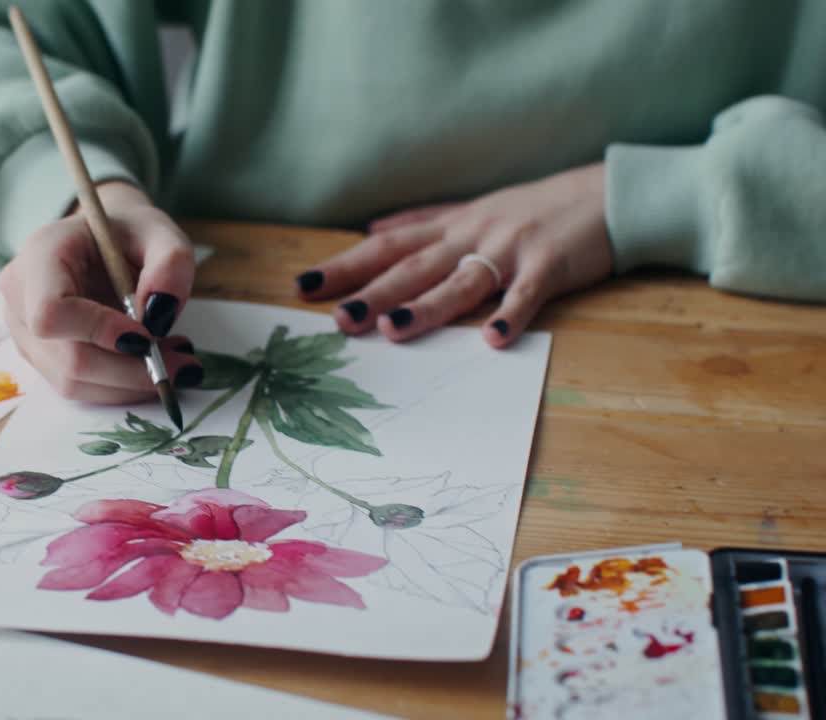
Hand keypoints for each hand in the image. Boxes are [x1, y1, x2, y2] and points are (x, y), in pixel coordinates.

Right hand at [0, 181, 200, 402]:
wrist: (103, 242)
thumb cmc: (128, 234)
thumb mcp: (161, 233)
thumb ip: (171, 262)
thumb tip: (160, 314)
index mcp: (41, 253)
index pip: (50, 311)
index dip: (97, 332)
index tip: (146, 337)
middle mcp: (21, 295)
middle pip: (68, 358)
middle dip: (130, 370)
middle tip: (184, 365)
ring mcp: (24, 331)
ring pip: (74, 381)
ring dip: (130, 383)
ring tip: (175, 362)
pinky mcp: (41, 356)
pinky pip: (79, 387)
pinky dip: (121, 386)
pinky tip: (151, 364)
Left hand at [297, 162, 612, 346]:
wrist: (608, 194)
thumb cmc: (538, 208)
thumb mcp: (473, 209)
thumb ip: (422, 220)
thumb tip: (372, 229)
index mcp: (451, 226)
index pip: (387, 247)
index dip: (346, 266)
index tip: (305, 287)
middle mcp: (472, 234)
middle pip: (414, 266)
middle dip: (373, 293)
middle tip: (338, 320)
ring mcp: (511, 247)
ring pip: (461, 280)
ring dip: (427, 307)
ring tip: (393, 330)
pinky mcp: (551, 264)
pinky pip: (527, 292)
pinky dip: (511, 314)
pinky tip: (493, 339)